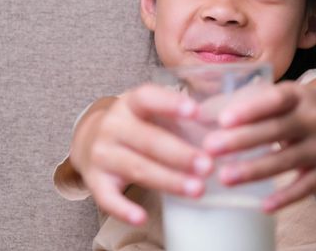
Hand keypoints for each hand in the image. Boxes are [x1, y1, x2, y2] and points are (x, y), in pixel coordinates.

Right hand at [69, 85, 212, 225]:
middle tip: (208, 166)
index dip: (171, 104)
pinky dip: (124, 209)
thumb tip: (224, 132)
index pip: (148, 98)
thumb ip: (181, 118)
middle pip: (148, 140)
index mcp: (131, 104)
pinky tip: (141, 217)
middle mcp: (113, 126)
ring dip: (168, 180)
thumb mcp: (153, 112)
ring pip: (137, 168)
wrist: (91, 139)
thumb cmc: (138, 125)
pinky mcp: (95, 181)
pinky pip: (108, 198)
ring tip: (197, 190)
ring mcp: (102, 153)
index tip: (196, 111)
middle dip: (181, 154)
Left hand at [202, 78, 315, 211]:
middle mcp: (315, 119)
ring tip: (225, 177)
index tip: (223, 119)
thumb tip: (205, 115)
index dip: (250, 109)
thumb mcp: (286, 95)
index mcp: (300, 95)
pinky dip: (286, 197)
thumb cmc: (300, 106)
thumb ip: (255, 103)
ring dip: (254, 170)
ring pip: (287, 160)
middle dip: (241, 141)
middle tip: (210, 149)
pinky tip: (263, 205)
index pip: (276, 99)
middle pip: (276, 130)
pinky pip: (306, 187)